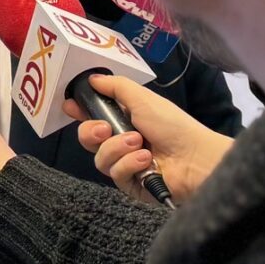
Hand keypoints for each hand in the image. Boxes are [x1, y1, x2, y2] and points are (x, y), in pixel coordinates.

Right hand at [73, 75, 231, 207]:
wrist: (195, 158)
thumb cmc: (172, 125)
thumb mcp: (143, 99)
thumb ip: (115, 87)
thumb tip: (92, 78)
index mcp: (124, 120)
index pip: (93, 116)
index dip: (80, 111)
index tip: (70, 105)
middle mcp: (121, 142)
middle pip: (88, 139)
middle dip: (90, 132)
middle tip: (103, 128)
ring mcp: (125, 165)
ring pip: (99, 158)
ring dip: (117, 148)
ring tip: (139, 144)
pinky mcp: (130, 185)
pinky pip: (115, 174)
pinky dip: (129, 164)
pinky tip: (146, 161)